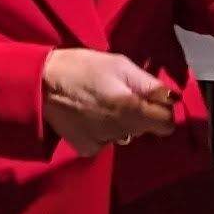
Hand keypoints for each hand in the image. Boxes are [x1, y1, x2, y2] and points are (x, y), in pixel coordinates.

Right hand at [42, 47, 178, 151]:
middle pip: (146, 129)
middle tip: (123, 95)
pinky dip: (103, 131)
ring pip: (126, 135)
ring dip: (123, 123)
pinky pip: (106, 141)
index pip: (167, 124)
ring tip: (103, 104)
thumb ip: (148, 84)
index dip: (164, 111)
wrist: (41, 84)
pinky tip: (90, 116)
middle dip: (142, 115)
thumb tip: (172, 97)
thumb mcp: (119, 65)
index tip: (154, 101)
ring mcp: (103, 142)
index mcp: (131, 109)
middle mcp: (120, 131)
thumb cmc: (82, 68)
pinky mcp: (87, 149)